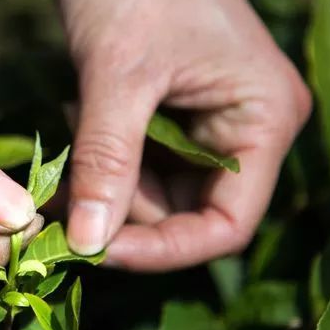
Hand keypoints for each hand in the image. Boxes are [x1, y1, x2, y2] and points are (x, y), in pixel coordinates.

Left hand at [60, 0, 310, 270]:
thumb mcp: (118, 75)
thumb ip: (106, 163)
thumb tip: (86, 245)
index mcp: (266, 120)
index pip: (227, 225)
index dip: (165, 250)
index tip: (98, 253)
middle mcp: (251, 130)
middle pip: (190, 213)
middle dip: (124, 212)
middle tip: (64, 197)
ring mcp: (215, 124)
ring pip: (160, 194)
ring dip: (108, 183)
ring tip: (73, 128)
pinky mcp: (180, 115)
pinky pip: (144, 164)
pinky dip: (106, 160)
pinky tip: (81, 116)